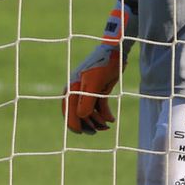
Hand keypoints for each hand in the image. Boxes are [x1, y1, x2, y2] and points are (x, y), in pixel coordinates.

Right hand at [63, 0, 131, 133]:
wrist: (115, 51)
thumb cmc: (102, 65)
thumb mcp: (94, 84)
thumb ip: (86, 101)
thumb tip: (82, 117)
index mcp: (72, 89)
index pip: (68, 112)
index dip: (75, 124)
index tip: (84, 132)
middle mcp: (77, 92)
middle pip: (78, 115)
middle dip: (88, 124)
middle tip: (99, 130)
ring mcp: (87, 92)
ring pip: (89, 112)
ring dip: (98, 121)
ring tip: (107, 126)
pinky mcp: (98, 91)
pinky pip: (98, 107)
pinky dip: (104, 114)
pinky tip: (111, 120)